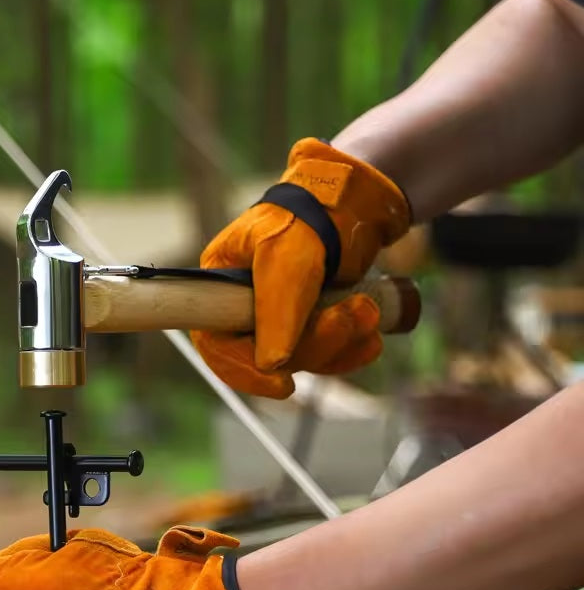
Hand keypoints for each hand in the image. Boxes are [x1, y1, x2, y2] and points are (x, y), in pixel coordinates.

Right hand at [191, 138, 410, 397]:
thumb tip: (270, 366)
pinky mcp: (307, 325)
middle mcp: (240, 308)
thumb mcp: (284, 257)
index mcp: (217, 288)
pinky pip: (324, 357)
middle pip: (265, 358)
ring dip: (340, 341)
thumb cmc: (303, 220)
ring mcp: (276, 319)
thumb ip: (275, 309)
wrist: (349, 204)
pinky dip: (351, 349)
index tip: (282, 385)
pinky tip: (373, 335)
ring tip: (368, 308)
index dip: (243, 371)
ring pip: (301, 359)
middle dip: (314, 345)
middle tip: (351, 316)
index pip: (216, 344)